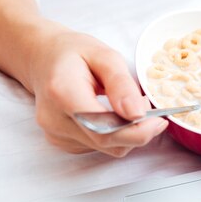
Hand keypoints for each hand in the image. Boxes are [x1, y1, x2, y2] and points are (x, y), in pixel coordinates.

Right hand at [29, 24, 166, 156]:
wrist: (42, 58)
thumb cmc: (72, 53)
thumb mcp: (104, 55)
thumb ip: (121, 84)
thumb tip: (137, 114)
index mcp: (63, 92)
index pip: (104, 129)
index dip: (137, 131)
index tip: (158, 120)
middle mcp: (55, 119)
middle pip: (108, 142)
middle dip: (137, 130)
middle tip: (148, 108)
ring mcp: (56, 134)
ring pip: (107, 148)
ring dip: (127, 132)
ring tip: (125, 105)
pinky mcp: (62, 142)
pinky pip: (99, 147)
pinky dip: (114, 135)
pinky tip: (111, 114)